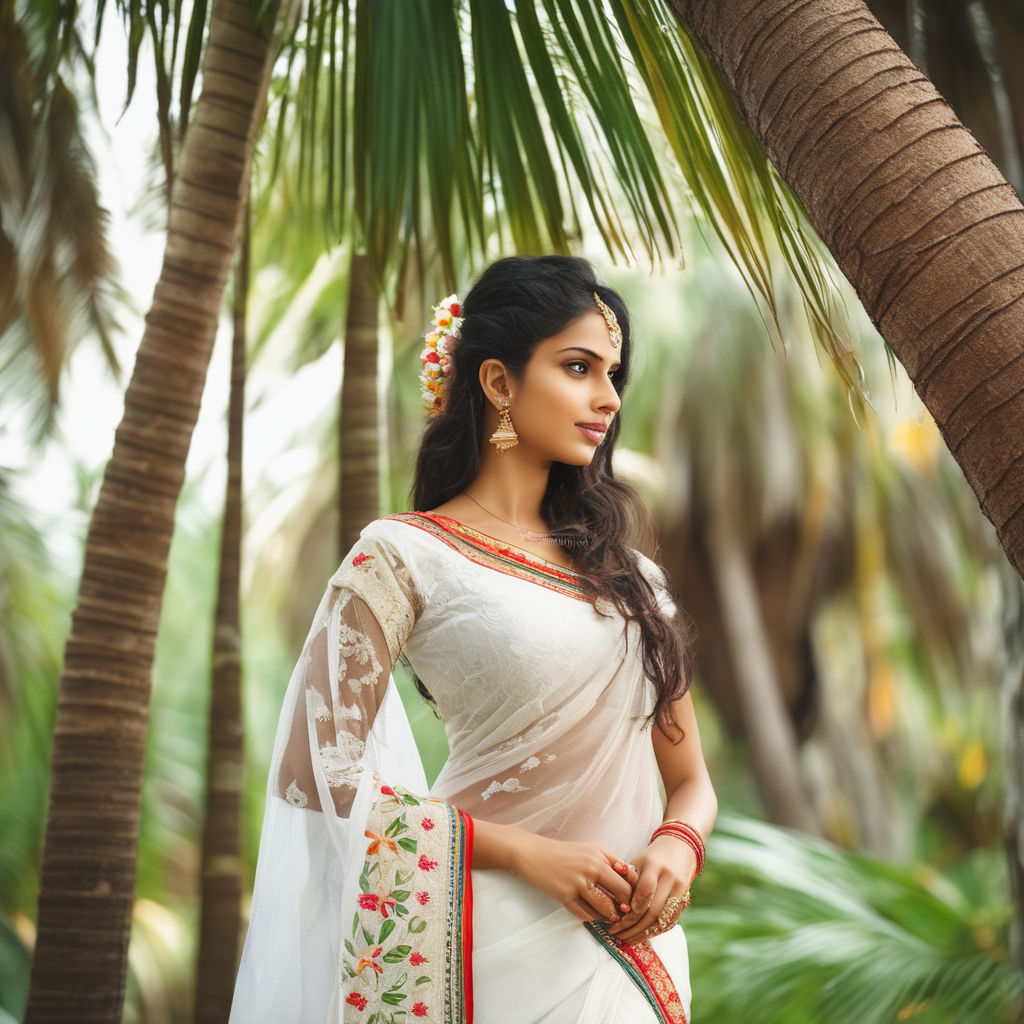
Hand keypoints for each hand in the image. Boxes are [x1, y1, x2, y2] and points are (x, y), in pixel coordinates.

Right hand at [510, 832, 639, 923]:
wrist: (532, 853)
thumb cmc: (562, 853)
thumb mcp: (588, 850)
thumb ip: (609, 861)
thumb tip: (630, 879)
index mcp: (600, 854)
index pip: (629, 876)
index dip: (635, 890)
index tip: (634, 899)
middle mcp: (592, 867)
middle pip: (622, 892)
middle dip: (627, 906)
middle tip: (626, 914)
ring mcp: (579, 882)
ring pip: (606, 907)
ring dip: (611, 916)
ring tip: (612, 918)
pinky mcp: (566, 896)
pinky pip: (587, 914)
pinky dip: (593, 919)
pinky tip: (594, 917)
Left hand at [605, 836, 694, 944]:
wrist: (680, 850)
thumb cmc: (652, 857)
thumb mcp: (638, 861)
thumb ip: (627, 878)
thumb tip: (611, 897)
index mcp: (656, 865)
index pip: (646, 888)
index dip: (634, 904)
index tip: (619, 915)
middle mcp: (670, 878)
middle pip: (654, 909)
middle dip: (633, 925)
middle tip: (615, 932)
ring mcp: (680, 891)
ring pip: (662, 920)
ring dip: (642, 933)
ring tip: (624, 938)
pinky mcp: (684, 902)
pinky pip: (669, 923)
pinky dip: (654, 932)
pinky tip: (639, 936)